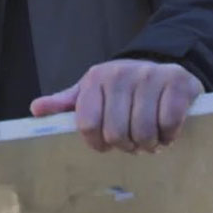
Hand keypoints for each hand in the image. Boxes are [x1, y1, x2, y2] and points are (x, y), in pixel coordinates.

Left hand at [29, 59, 203, 152]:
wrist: (162, 66)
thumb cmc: (121, 87)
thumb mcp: (90, 91)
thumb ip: (66, 102)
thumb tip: (35, 110)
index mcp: (96, 78)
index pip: (88, 124)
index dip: (97, 143)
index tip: (106, 145)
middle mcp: (120, 74)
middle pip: (116, 133)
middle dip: (126, 146)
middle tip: (132, 144)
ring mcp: (150, 76)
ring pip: (144, 131)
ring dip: (148, 144)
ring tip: (149, 140)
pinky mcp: (177, 82)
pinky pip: (169, 123)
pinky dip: (169, 136)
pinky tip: (167, 132)